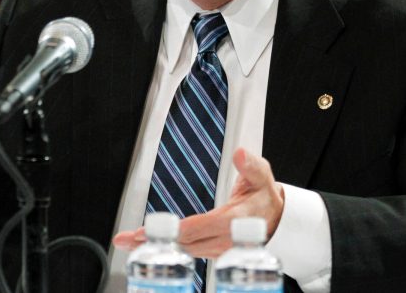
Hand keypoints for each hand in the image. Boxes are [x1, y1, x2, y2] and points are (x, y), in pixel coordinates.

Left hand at [113, 147, 284, 258]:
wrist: (277, 222)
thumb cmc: (265, 197)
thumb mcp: (262, 177)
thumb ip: (251, 165)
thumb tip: (240, 154)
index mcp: (235, 220)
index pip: (202, 227)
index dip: (177, 230)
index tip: (155, 230)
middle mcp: (225, 239)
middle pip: (186, 243)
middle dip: (156, 241)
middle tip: (128, 238)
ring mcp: (218, 248)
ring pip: (183, 250)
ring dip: (156, 246)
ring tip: (129, 241)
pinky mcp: (212, 251)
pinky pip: (186, 251)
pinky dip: (166, 248)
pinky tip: (147, 243)